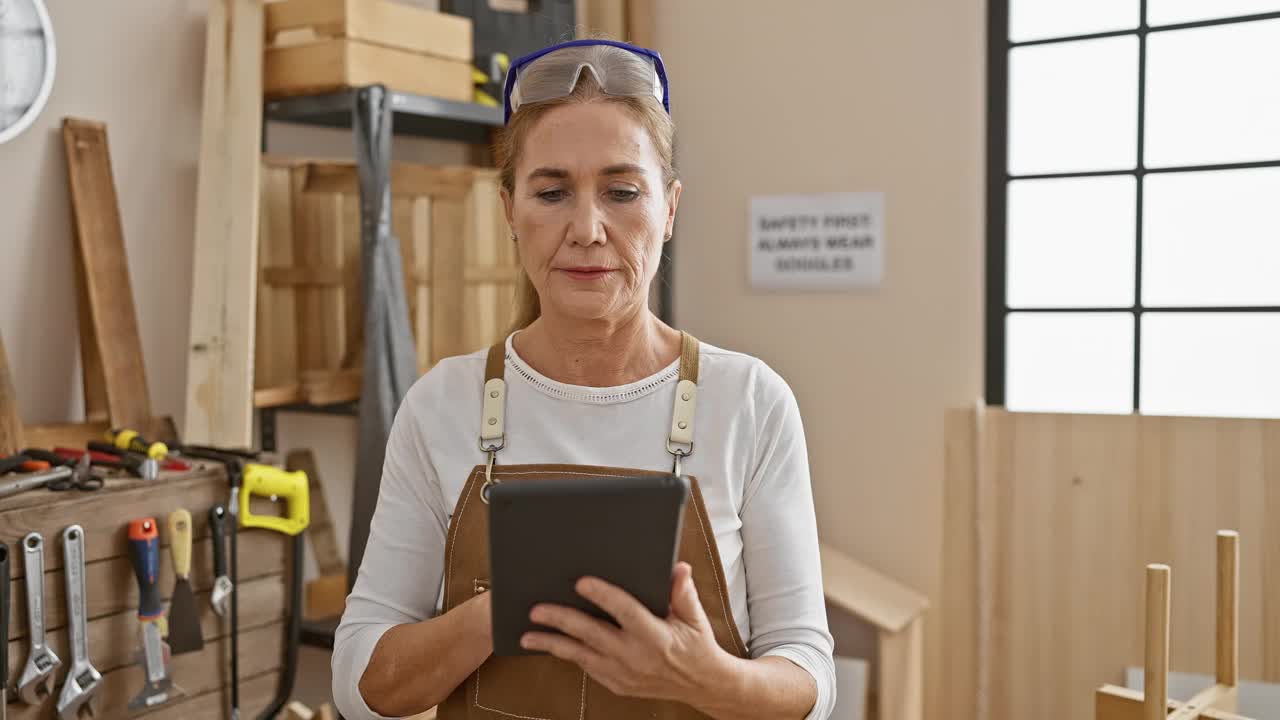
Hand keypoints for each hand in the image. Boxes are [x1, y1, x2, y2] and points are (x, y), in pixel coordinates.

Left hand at [520, 562, 730, 703]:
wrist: (702, 685)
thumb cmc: (697, 644)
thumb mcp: (695, 616)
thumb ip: (683, 592)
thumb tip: (678, 567)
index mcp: (656, 636)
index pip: (625, 611)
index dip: (603, 596)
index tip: (581, 582)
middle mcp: (636, 657)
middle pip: (592, 635)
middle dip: (562, 620)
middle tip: (536, 609)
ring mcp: (624, 674)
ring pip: (581, 656)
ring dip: (553, 644)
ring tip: (528, 635)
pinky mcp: (618, 685)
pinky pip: (587, 668)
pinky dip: (568, 655)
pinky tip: (550, 644)